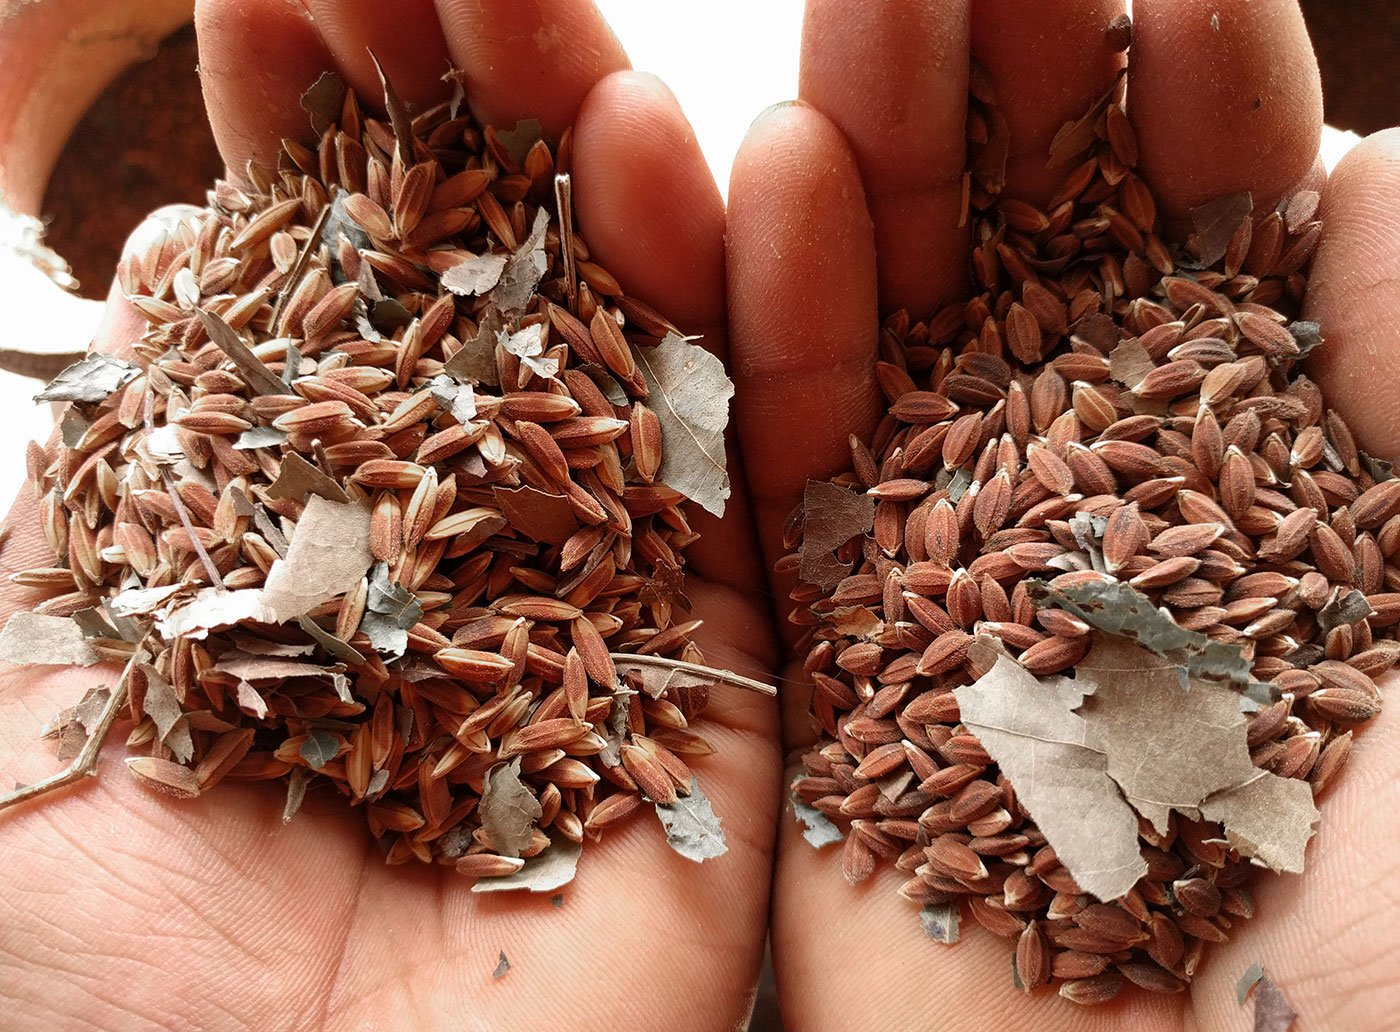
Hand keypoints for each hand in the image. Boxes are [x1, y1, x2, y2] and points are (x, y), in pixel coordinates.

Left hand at [0, 2, 779, 1027]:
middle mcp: (472, 562)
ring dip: (606, 173)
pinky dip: (753, 327)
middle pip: (495, 301)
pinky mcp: (740, 699)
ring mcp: (616, 618)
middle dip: (459, 114)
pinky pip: (761, 490)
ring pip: (643, 360)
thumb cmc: (70, 982)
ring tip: (544, 9)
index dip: (302, 138)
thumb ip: (120, 469)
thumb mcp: (34, 670)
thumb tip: (163, 252)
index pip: (327, 299)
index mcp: (307, 546)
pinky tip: (704, 154)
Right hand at [726, 1, 1399, 1027]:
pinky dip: (780, 323)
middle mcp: (1104, 510)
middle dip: (1011, 77)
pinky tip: (780, 169)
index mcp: (1277, 490)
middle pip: (1040, 252)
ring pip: (898, 326)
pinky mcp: (824, 656)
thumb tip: (1381, 176)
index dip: (1194, 90)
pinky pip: (792, 468)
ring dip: (881, 152)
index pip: (1219, 243)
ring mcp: (951, 571)